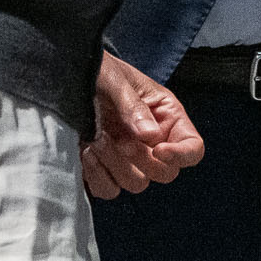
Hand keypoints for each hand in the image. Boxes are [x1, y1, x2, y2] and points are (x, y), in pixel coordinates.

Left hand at [81, 51, 203, 198]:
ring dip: (115, 167)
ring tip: (96, 140)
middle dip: (142, 161)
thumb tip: (150, 136)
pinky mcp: (106, 169)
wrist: (67, 79)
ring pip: (137, 184)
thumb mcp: (116, 80)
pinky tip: (86, 152)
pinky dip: (97, 176)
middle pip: (166, 173)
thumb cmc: (99, 72)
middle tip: (119, 140)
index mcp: (166, 117)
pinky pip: (109, 189)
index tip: (158, 150)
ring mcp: (129, 159)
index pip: (192, 148)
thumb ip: (133, 106)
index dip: (181, 155)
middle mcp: (152, 142)